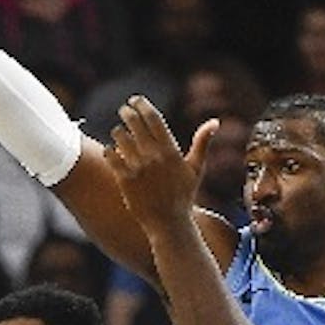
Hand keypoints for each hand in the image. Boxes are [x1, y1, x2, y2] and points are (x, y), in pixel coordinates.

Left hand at [105, 96, 215, 233]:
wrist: (168, 223)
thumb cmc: (183, 195)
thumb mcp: (196, 169)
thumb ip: (202, 142)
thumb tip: (215, 121)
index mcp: (170, 151)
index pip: (154, 118)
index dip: (142, 105)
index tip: (135, 100)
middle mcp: (154, 157)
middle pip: (135, 123)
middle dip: (127, 112)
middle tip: (124, 110)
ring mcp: (138, 168)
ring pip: (120, 137)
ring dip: (118, 131)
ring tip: (120, 132)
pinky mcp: (125, 180)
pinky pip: (111, 156)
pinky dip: (109, 150)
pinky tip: (111, 151)